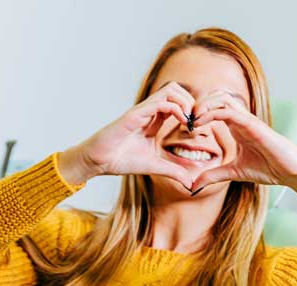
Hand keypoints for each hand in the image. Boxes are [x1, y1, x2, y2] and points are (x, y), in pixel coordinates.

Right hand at [58, 82, 195, 185]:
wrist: (99, 161)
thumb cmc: (121, 160)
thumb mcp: (155, 166)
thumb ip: (173, 171)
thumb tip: (191, 184)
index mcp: (155, 119)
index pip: (178, 102)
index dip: (192, 111)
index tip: (197, 129)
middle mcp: (150, 111)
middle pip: (177, 89)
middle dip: (192, 102)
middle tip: (196, 122)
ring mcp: (143, 110)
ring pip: (171, 89)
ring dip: (186, 102)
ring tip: (190, 121)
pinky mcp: (136, 114)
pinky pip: (160, 102)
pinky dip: (176, 108)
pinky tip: (182, 123)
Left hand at [189, 91, 296, 204]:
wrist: (289, 171)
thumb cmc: (268, 168)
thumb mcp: (233, 173)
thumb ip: (214, 175)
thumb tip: (193, 185)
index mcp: (236, 126)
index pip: (214, 108)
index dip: (198, 114)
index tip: (185, 127)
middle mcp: (241, 119)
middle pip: (216, 97)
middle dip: (198, 105)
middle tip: (185, 121)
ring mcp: (247, 119)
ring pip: (221, 98)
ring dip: (203, 106)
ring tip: (191, 121)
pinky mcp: (252, 124)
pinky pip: (228, 111)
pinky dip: (211, 114)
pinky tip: (199, 124)